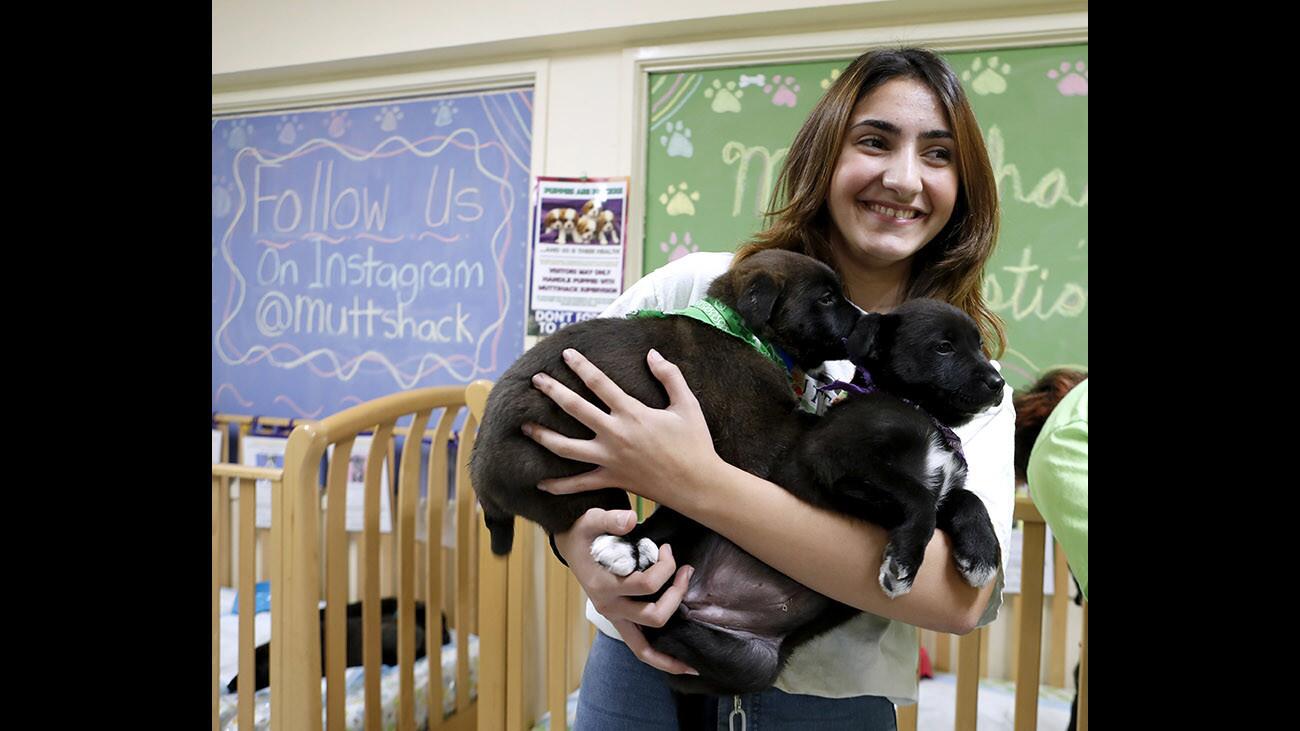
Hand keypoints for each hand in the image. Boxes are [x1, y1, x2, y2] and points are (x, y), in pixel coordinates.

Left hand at [523, 348, 719, 507]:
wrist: (697, 484)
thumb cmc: (695, 443)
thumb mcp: (687, 404)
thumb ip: (669, 375)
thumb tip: (652, 353)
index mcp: (632, 412)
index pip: (599, 383)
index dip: (581, 366)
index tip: (566, 354)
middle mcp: (615, 434)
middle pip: (575, 409)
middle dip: (552, 391)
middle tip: (536, 380)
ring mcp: (610, 459)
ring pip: (567, 448)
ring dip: (543, 435)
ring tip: (525, 426)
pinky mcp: (611, 479)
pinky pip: (579, 484)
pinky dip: (559, 486)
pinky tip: (542, 483)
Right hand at [554, 507, 698, 674]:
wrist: (572, 545)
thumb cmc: (586, 533)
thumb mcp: (592, 519)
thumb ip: (610, 519)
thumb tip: (631, 520)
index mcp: (604, 586)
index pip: (646, 584)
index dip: (666, 567)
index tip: (667, 549)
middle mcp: (609, 608)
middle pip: (654, 615)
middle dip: (677, 594)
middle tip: (685, 571)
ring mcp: (614, 619)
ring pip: (647, 646)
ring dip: (673, 633)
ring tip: (692, 611)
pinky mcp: (620, 623)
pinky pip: (641, 651)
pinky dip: (662, 662)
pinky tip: (686, 667)